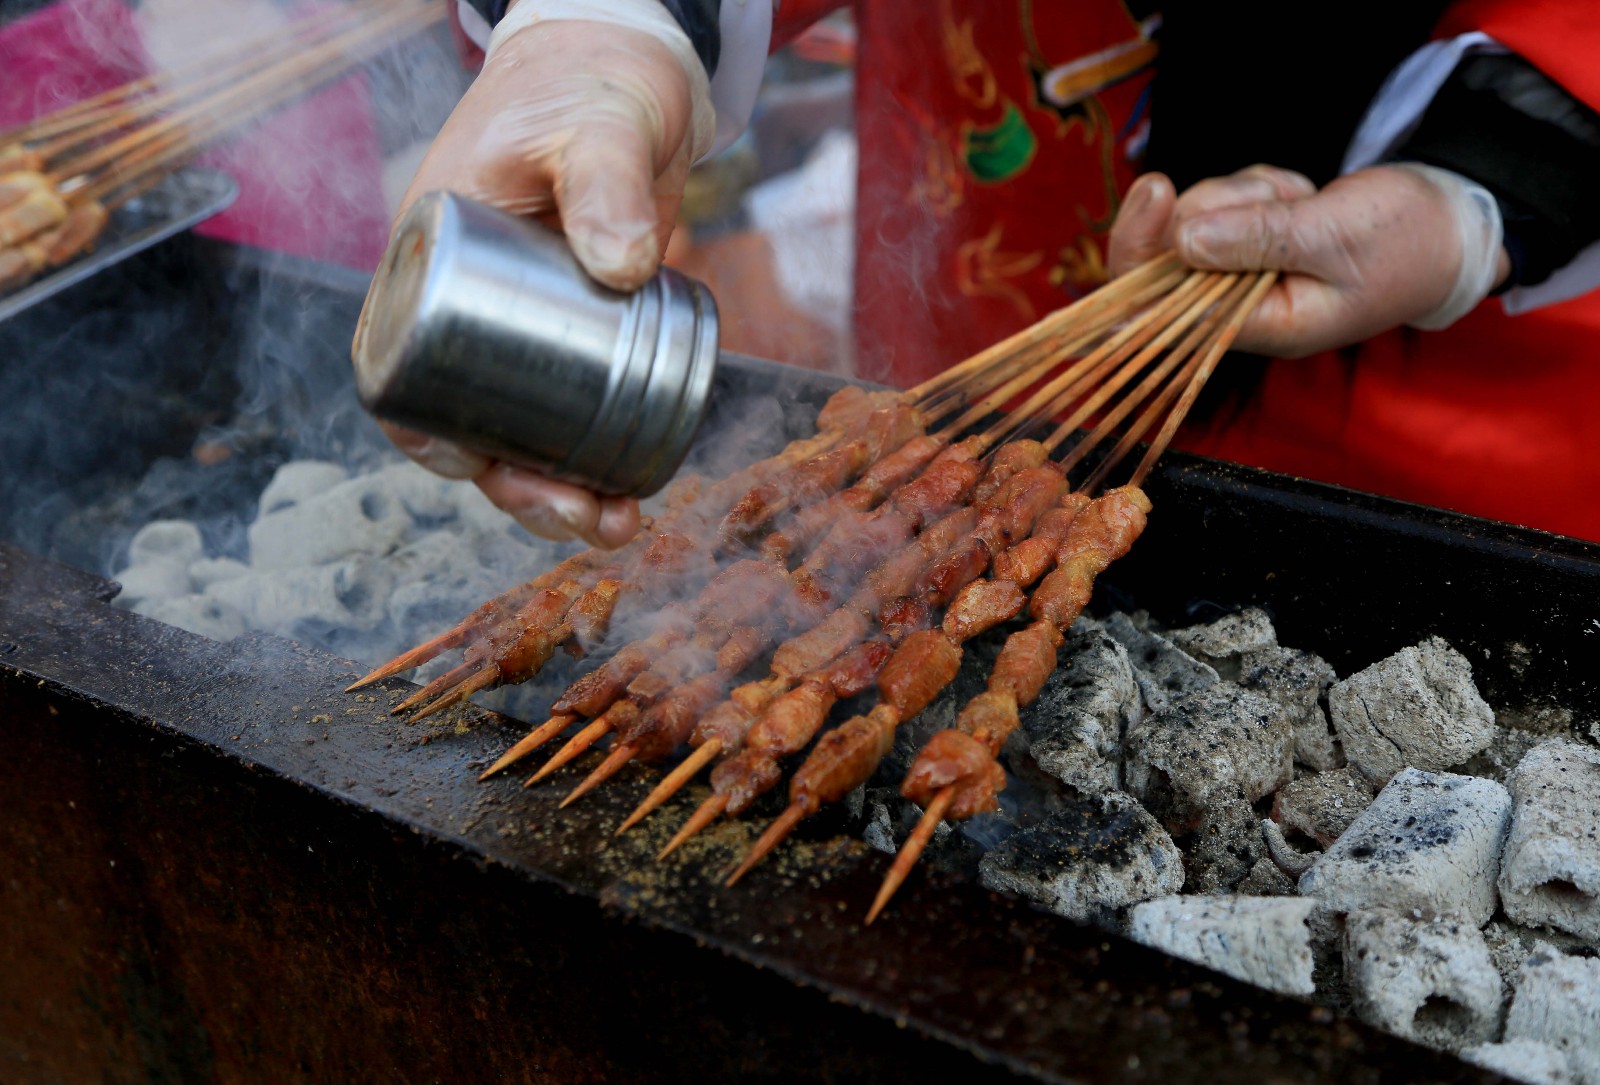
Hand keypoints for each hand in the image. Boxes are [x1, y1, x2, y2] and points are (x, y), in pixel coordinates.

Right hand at [360, 13, 710, 547]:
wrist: (632, 73)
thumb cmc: (589, 86)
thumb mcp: (592, 127)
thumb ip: (602, 181)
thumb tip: (621, 267)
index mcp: (432, 258)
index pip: (403, 366)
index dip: (431, 433)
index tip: (481, 466)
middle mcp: (468, 305)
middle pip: (472, 421)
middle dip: (521, 486)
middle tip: (586, 517)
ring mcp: (524, 326)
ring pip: (525, 429)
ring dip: (562, 488)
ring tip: (619, 523)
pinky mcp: (580, 334)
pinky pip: (576, 410)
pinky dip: (599, 455)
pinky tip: (634, 492)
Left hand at [1108, 163, 1508, 357]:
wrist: (1454, 225)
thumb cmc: (1408, 242)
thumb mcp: (1334, 235)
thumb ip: (1259, 239)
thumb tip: (1183, 240)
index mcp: (1259, 326)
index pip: (1163, 308)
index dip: (1142, 251)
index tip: (1156, 192)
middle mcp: (1237, 306)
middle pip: (1167, 252)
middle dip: (1216, 204)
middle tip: (1278, 196)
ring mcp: (1239, 272)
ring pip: (1196, 216)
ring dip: (1246, 192)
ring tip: (1303, 200)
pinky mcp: (1248, 240)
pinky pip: (1225, 201)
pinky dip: (1258, 187)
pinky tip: (1300, 196)